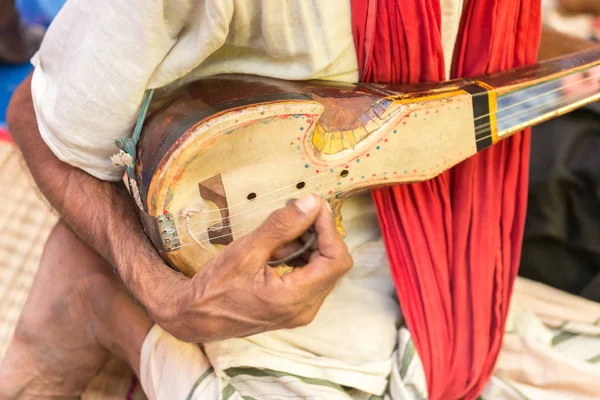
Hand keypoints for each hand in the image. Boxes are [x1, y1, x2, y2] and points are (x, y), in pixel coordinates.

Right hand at [149, 195, 352, 342]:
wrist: (195, 317)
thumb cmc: (215, 287)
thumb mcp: (246, 251)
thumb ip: (282, 226)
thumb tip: (312, 203)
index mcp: (295, 299)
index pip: (335, 260)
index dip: (329, 229)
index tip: (314, 206)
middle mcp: (305, 309)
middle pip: (333, 265)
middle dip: (319, 235)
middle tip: (295, 215)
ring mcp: (300, 311)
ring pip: (322, 269)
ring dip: (308, 245)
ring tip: (279, 236)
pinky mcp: (293, 307)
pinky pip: (309, 277)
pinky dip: (300, 258)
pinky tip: (277, 250)